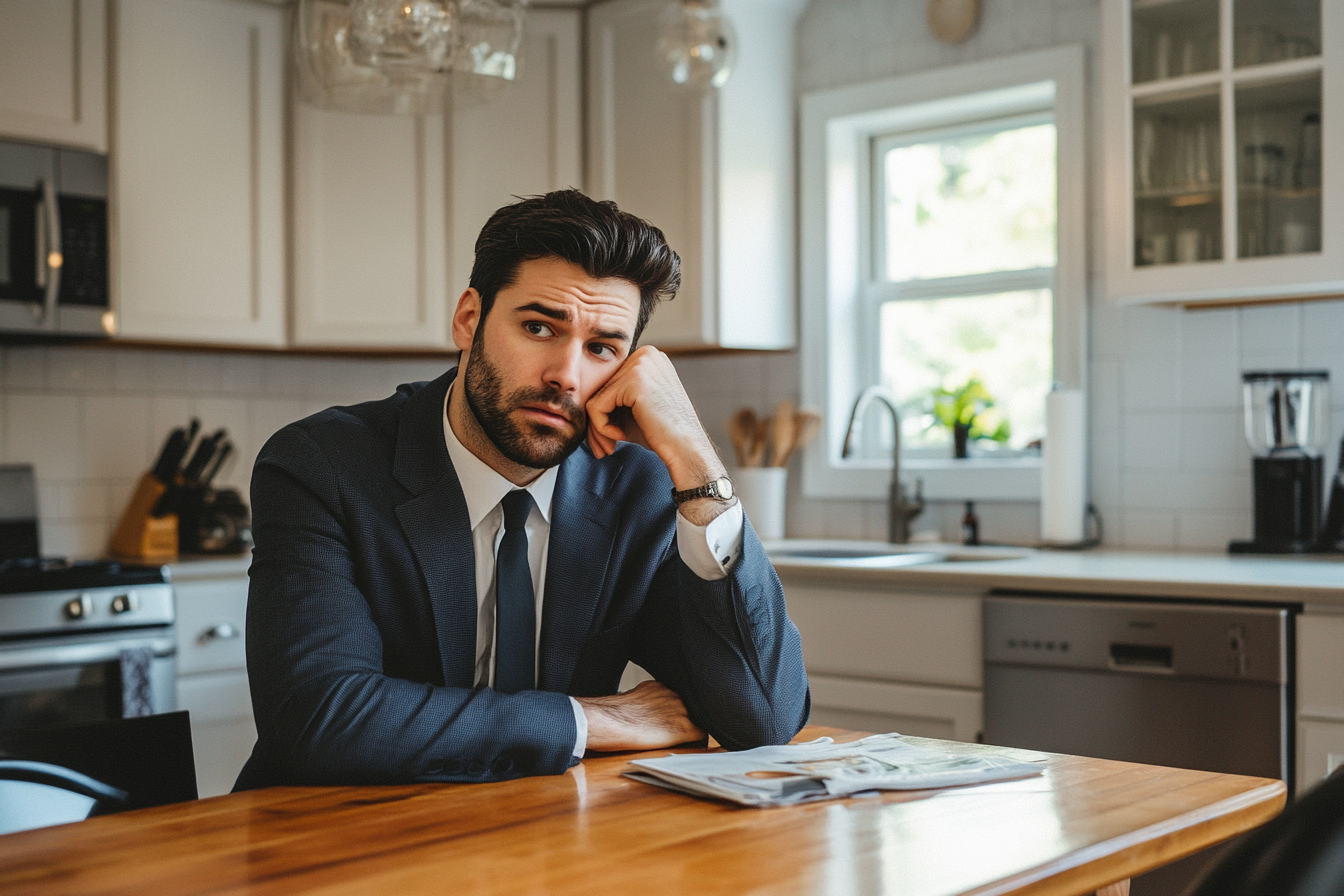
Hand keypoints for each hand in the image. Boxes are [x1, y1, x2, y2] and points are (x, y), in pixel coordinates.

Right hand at [575, 680, 704, 752]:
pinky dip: (698, 743)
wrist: (608, 720)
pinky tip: (691, 749)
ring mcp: (681, 710)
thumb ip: (646, 704)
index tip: (671, 724)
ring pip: (698, 721)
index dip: (676, 715)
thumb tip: (646, 715)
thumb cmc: (611, 715)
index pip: (678, 701)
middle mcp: (674, 695)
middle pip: (690, 710)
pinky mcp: (683, 727)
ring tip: (685, 744)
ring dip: (692, 732)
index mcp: (661, 688)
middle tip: (678, 737)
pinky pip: (702, 736)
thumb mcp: (632, 700)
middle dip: (685, 722)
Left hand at [585, 347, 728, 524]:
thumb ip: (612, 397)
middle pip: (600, 387)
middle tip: (605, 448)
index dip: (605, 413)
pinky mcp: (633, 380)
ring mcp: (641, 364)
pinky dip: (601, 427)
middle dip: (598, 422)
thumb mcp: (633, 408)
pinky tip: (621, 436)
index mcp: (648, 357)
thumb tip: (579, 399)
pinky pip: (596, 406)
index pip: (609, 382)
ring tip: (613, 444)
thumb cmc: (662, 434)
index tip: (610, 439)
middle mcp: (646, 354)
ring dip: (598, 427)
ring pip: (595, 397)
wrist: (686, 449)